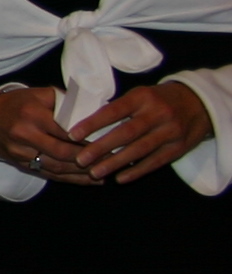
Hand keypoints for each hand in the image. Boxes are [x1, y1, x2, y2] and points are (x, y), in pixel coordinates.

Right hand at [0, 87, 100, 186]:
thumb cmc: (20, 103)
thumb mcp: (39, 94)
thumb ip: (65, 101)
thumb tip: (94, 109)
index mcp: (31, 114)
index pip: (64, 129)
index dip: (87, 137)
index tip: (109, 139)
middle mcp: (24, 135)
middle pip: (61, 151)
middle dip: (89, 157)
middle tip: (113, 157)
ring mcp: (21, 153)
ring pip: (57, 166)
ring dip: (83, 171)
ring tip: (107, 170)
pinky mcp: (22, 165)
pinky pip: (50, 175)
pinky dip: (73, 179)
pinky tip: (91, 180)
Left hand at [69, 83, 215, 185]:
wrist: (200, 104)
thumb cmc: (158, 100)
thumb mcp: (140, 95)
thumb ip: (118, 108)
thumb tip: (85, 124)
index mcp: (143, 97)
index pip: (114, 110)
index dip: (93, 123)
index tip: (72, 134)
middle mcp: (158, 114)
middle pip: (126, 133)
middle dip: (101, 147)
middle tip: (80, 160)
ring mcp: (170, 131)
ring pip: (140, 150)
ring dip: (115, 163)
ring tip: (95, 173)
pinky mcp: (179, 148)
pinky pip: (155, 161)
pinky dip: (136, 171)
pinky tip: (120, 178)